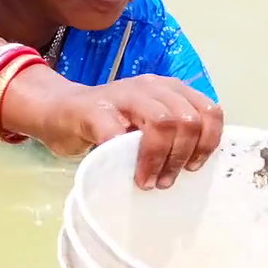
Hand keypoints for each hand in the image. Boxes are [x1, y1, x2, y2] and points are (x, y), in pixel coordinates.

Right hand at [2, 66, 223, 189]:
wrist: (58, 111)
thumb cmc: (106, 122)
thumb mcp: (147, 121)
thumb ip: (172, 132)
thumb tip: (195, 164)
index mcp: (169, 89)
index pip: (209, 110)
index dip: (208, 142)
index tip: (194, 166)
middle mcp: (151, 86)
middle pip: (187, 120)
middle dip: (181, 156)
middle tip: (165, 180)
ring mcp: (122, 95)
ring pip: (163, 122)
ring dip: (158, 158)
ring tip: (148, 180)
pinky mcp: (94, 110)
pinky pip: (118, 134)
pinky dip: (125, 156)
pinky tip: (121, 171)